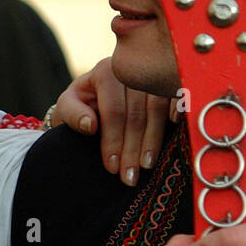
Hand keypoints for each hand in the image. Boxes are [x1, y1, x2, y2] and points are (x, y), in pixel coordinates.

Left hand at [52, 57, 170, 184]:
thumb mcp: (67, 107)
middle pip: (137, 113)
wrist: (99, 93)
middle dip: (133, 148)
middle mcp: (131, 69)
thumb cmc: (81, 103)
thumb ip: (72, 113)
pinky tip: (175, 131)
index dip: (114, 140)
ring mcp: (151, 73)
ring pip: (157, 108)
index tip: (113, 167)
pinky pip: (177, 96)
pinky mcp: (167, 81)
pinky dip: (177, 112)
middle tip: (130, 176)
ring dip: (153, 139)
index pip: (113, 110)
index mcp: (105, 72)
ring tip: (146, 165)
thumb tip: (90, 125)